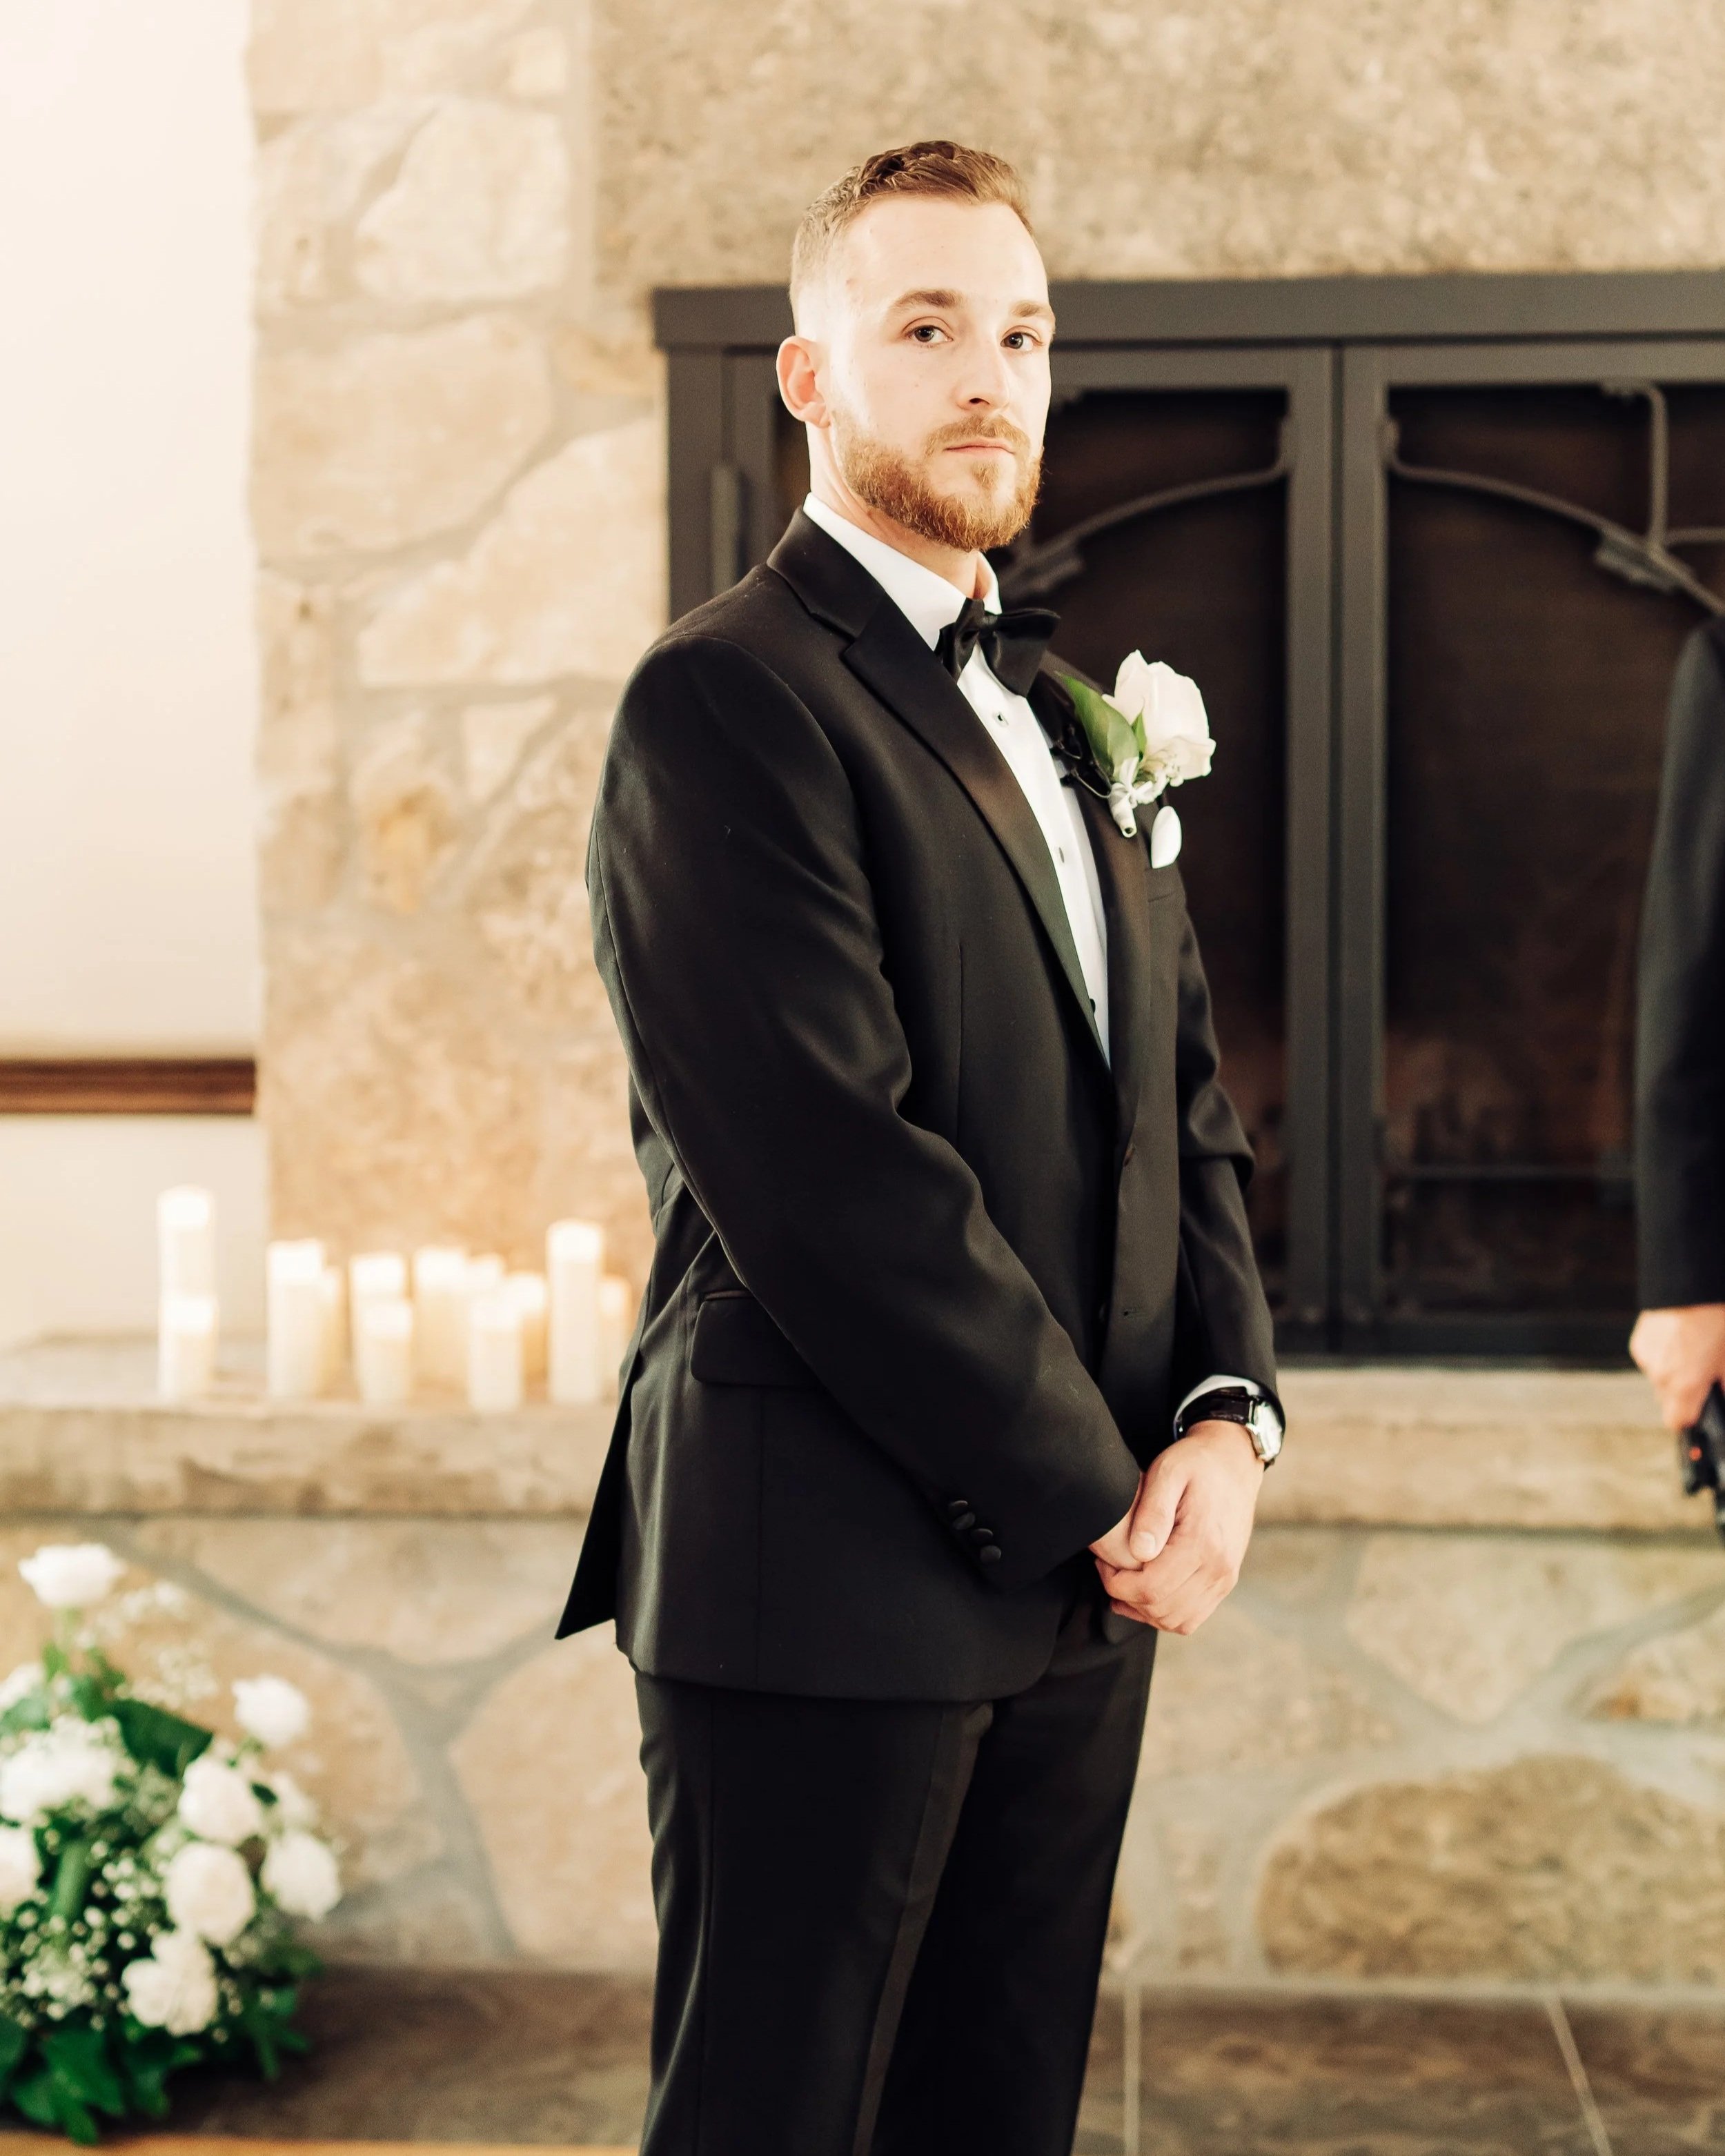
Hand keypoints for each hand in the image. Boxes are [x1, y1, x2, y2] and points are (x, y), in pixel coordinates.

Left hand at [1088, 1421, 1262, 1633]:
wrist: (1234, 1461)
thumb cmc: (1196, 1462)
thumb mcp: (1168, 1472)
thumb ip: (1153, 1512)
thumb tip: (1138, 1553)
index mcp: (1203, 1543)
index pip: (1151, 1589)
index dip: (1117, 1584)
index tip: (1102, 1562)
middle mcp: (1219, 1568)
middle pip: (1162, 1610)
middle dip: (1126, 1596)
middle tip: (1109, 1569)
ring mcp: (1225, 1579)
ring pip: (1178, 1622)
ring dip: (1144, 1610)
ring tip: (1125, 1581)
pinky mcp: (1225, 1582)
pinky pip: (1192, 1618)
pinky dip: (1166, 1613)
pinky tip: (1146, 1591)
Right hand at [1630, 1305, 1724, 1430]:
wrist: (1689, 1283)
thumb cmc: (1715, 1318)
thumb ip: (1724, 1384)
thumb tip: (1721, 1394)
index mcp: (1685, 1384)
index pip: (1677, 1422)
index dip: (1690, 1420)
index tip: (1701, 1413)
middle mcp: (1661, 1375)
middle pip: (1669, 1402)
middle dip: (1685, 1395)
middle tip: (1704, 1376)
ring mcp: (1647, 1358)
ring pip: (1660, 1381)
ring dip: (1674, 1375)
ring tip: (1692, 1352)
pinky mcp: (1638, 1343)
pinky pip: (1652, 1361)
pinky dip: (1664, 1358)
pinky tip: (1678, 1341)